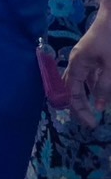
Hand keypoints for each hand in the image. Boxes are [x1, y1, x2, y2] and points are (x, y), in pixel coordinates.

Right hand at [67, 9, 110, 127]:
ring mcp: (85, 57)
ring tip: (101, 109)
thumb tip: (100, 107)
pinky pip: (91, 74)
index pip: (73, 92)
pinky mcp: (94, 54)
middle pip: (73, 87)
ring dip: (90, 95)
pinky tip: (105, 92)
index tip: (92, 124)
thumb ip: (104, 86)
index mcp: (77, 64)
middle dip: (80, 105)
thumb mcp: (110, 66)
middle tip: (90, 121)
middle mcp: (77, 61)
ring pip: (83, 81)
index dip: (80, 110)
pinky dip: (97, 85)